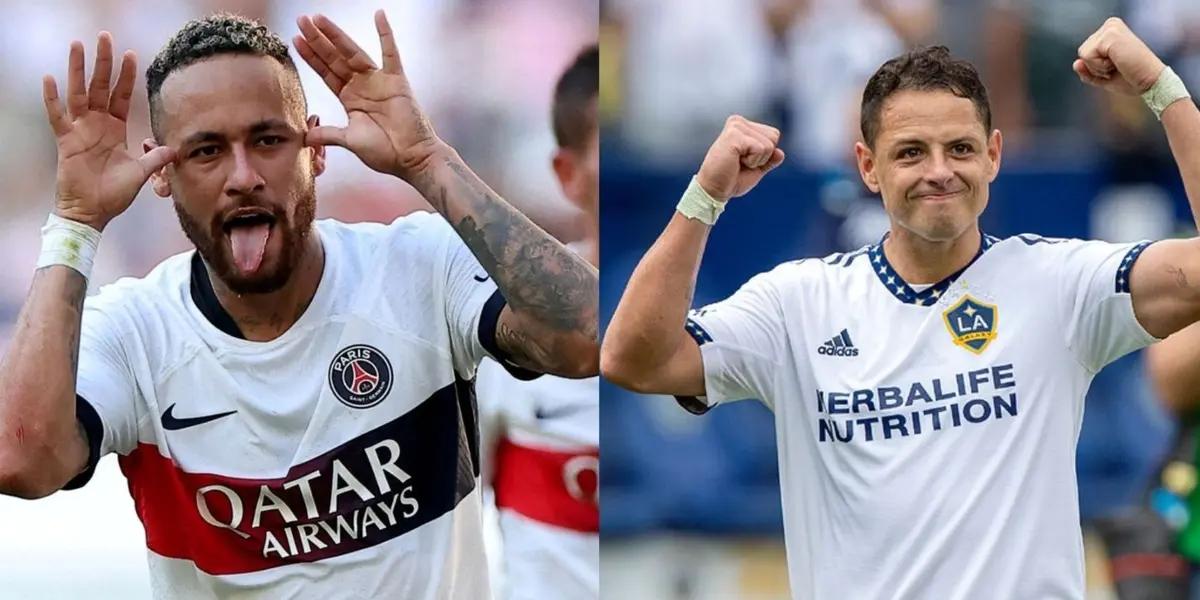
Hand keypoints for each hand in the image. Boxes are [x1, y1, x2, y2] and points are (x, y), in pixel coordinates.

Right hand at [42, 33, 176, 231]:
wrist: (93, 213)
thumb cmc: (114, 194)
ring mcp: (80, 130)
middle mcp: (97, 124)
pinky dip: (52, 98)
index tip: (131, 54)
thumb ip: (157, 159)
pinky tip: (49, 79)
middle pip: (100, 86)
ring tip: (77, 45)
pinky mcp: (66, 141)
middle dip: (103, 62)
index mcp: (115, 128)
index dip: (127, 76)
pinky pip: (57, 116)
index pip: (122, 96)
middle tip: (104, 37)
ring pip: (78, 93)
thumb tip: (176, 148)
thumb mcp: (142, 174)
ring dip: (77, 69)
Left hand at [293, 10, 442, 180]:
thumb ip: (329, 134)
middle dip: (317, 40)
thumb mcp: (350, 141)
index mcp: (350, 98)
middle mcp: (362, 85)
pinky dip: (386, 34)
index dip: (311, 57)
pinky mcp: (396, 80)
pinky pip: (391, 53)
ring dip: (336, 35)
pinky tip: (379, 15)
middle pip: (335, 58)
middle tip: (301, 20)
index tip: (295, 40)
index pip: (326, 72)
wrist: (411, 159)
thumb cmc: (385, 152)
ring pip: (353, 52)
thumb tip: (305, 138)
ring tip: (318, 18)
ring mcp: (379, 81)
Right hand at [696, 115, 785, 201]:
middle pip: (774, 137)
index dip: (765, 155)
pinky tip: (735, 162)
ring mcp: (736, 127)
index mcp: (743, 125)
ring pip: (769, 145)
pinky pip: (760, 149)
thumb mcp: (756, 168)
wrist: (713, 190)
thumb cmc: (731, 179)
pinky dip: (752, 162)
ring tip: (737, 163)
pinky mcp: (734, 135)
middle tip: (741, 163)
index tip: (745, 161)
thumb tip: (780, 153)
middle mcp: (738, 122)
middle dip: (763, 156)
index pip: (773, 135)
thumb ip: (769, 160)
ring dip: (756, 161)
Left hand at [1074, 17, 1166, 95]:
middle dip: (1097, 67)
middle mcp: (1110, 24)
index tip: (1117, 66)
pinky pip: (1088, 57)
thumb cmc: (1131, 79)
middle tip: (1119, 66)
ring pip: (1083, 54)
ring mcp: (1110, 28)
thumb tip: (1075, 63)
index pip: (1085, 52)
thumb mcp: (1104, 77)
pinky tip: (1118, 62)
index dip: (1097, 67)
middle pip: (1082, 52)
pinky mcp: (1110, 35)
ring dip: (1099, 67)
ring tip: (1119, 64)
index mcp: (1110, 30)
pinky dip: (1101, 66)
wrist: (1151, 82)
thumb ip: (1087, 71)